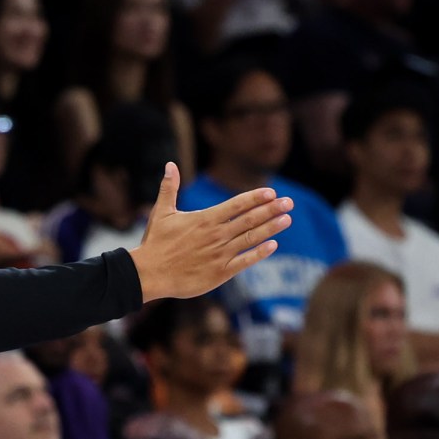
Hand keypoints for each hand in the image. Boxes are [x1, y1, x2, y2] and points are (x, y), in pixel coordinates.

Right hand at [127, 165, 289, 300]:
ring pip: (251, 238)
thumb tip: (170, 164)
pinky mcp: (220, 273)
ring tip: (287, 219)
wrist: (150, 274)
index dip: (256, 197)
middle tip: (289, 202)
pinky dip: (259, 253)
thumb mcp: (162, 212)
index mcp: (205, 219)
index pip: (237, 204)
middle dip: (271, 210)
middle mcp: (216, 235)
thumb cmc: (155, 243)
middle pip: (249, 219)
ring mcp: (220, 254)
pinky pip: (245, 261)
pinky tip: (273, 245)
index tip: (272, 192)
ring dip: (271, 228)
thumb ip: (169, 188)